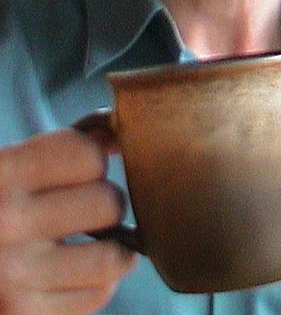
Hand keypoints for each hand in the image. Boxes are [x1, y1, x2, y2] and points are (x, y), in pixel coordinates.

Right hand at [0, 129, 135, 313]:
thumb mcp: (15, 165)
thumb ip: (70, 144)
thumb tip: (121, 132)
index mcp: (0, 174)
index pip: (88, 156)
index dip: (90, 161)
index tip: (75, 171)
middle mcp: (4, 223)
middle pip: (108, 204)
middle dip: (105, 205)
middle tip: (84, 212)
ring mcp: (13, 274)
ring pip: (113, 257)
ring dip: (112, 249)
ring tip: (94, 243)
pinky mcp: (22, 314)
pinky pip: (98, 294)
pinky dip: (96, 283)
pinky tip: (73, 273)